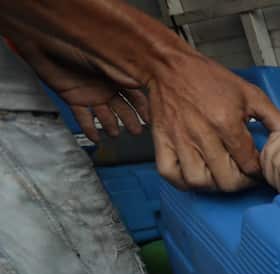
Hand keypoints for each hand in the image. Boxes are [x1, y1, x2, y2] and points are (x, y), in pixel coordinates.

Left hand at [6, 27, 148, 139]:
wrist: (43, 44)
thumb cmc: (71, 45)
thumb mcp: (100, 59)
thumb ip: (118, 74)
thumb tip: (137, 84)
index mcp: (114, 77)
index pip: (134, 96)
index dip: (143, 108)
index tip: (150, 120)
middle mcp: (104, 87)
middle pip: (122, 109)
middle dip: (129, 121)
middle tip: (135, 131)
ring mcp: (90, 95)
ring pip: (104, 115)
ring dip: (110, 126)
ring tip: (114, 134)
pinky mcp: (74, 99)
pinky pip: (84, 117)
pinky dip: (89, 129)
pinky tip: (95, 138)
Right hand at [144, 50, 279, 191]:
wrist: (171, 65)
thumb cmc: (210, 78)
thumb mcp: (250, 94)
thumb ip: (273, 118)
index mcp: (225, 122)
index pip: (249, 165)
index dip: (259, 173)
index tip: (260, 170)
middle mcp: (202, 134)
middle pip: (227, 180)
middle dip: (241, 182)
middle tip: (244, 174)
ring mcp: (179, 140)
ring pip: (199, 182)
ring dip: (214, 184)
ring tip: (222, 174)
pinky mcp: (162, 141)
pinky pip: (170, 174)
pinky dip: (183, 181)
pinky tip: (197, 174)